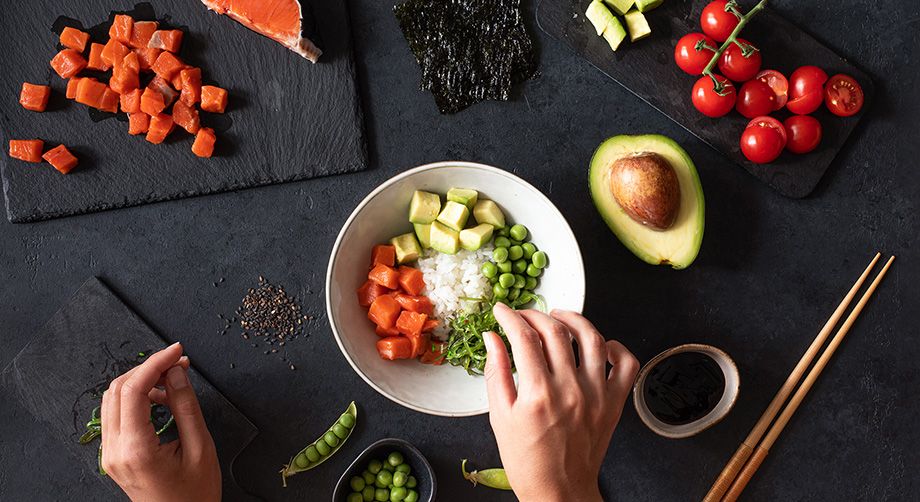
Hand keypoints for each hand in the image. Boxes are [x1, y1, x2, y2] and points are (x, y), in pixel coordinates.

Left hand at [101, 342, 220, 501]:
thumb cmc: (194, 495)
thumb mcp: (200, 448)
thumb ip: (186, 407)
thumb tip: (176, 373)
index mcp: (136, 450)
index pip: (134, 391)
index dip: (155, 364)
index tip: (176, 351)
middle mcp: (115, 451)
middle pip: (118, 390)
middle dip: (148, 369)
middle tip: (178, 363)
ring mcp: (110, 454)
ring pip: (113, 399)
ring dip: (141, 382)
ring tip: (172, 379)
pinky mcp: (114, 454)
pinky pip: (117, 414)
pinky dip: (136, 398)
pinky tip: (161, 397)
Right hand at [484, 304, 638, 501]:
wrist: (559, 491)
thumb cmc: (526, 459)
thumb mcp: (500, 416)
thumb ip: (497, 372)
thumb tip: (493, 336)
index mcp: (538, 394)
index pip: (525, 338)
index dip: (511, 317)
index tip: (502, 310)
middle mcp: (570, 390)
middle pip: (556, 332)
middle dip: (535, 315)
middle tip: (523, 315)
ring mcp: (597, 395)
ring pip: (592, 338)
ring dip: (574, 319)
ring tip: (558, 316)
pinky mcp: (615, 403)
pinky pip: (625, 364)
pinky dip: (615, 347)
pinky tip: (598, 344)